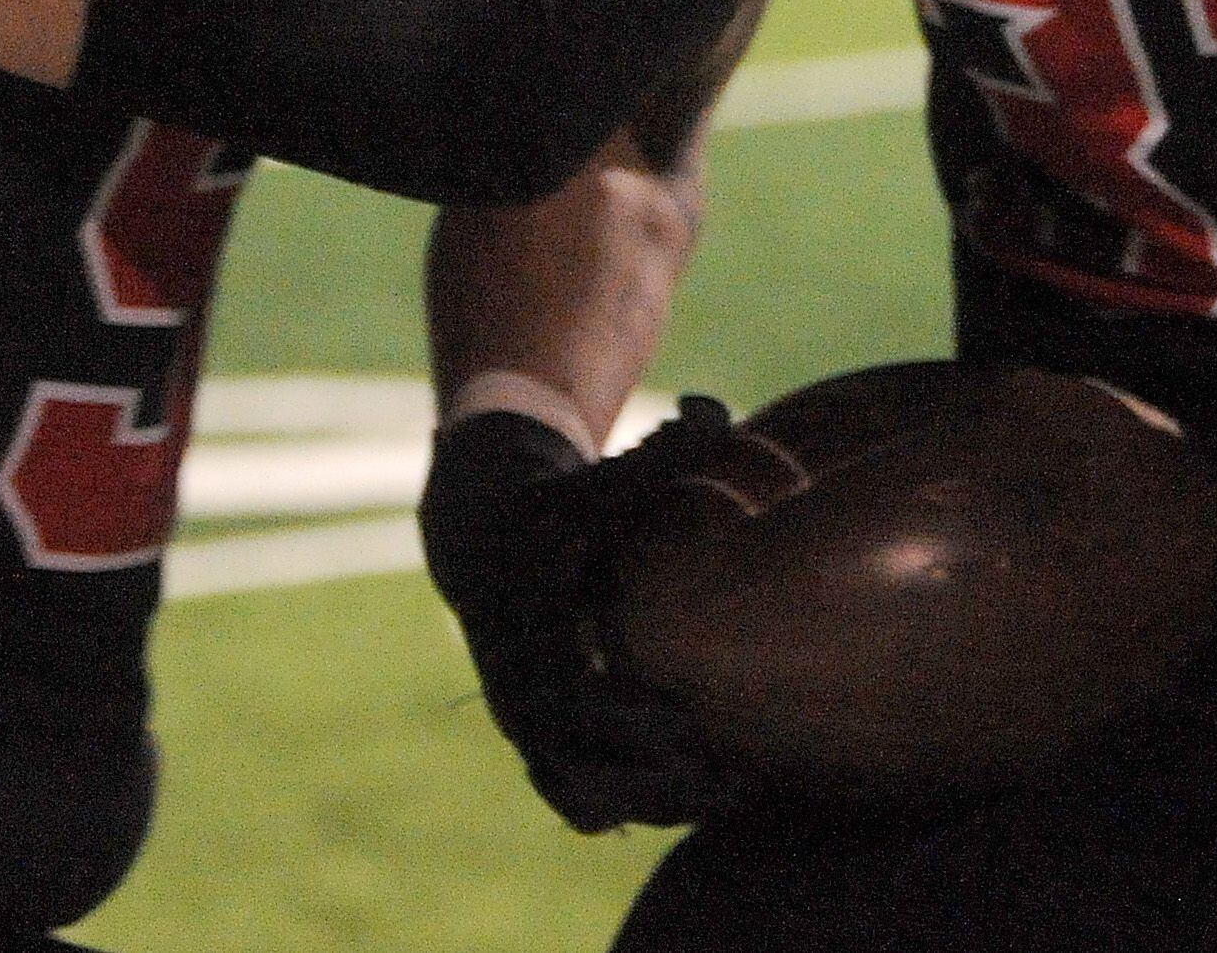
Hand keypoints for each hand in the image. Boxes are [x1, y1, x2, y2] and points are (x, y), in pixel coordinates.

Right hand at [416, 397, 751, 832]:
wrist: (486, 533)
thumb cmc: (567, 499)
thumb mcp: (605, 475)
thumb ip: (663, 450)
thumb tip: (717, 409)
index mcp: (523, 624)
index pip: (560, 698)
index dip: (619, 723)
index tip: (682, 726)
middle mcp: (512, 680)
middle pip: (572, 762)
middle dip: (648, 779)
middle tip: (726, 774)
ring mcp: (521, 715)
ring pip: (576, 791)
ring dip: (649, 804)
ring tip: (731, 794)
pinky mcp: (539, 734)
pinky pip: (575, 793)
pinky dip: (630, 807)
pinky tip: (698, 799)